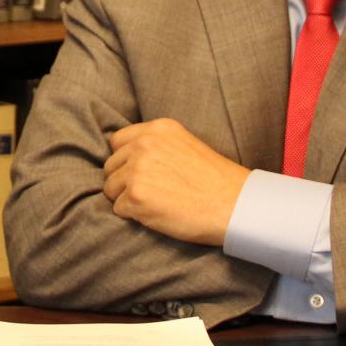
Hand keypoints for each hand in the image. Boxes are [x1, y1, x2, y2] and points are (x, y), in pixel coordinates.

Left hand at [101, 118, 248, 247]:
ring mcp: (137, 170)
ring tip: (155, 204)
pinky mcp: (135, 196)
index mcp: (157, 129)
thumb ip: (156, 145)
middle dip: (124, 181)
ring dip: (127, 199)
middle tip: (151, 193)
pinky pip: (119, 209)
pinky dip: (133, 216)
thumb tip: (125, 158)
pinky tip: (157, 214)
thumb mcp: (185, 145)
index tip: (141, 174)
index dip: (126, 160)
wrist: (234, 205)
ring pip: (111, 188)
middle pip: (111, 166)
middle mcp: (144, 145)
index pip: (118, 141)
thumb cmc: (215, 181)